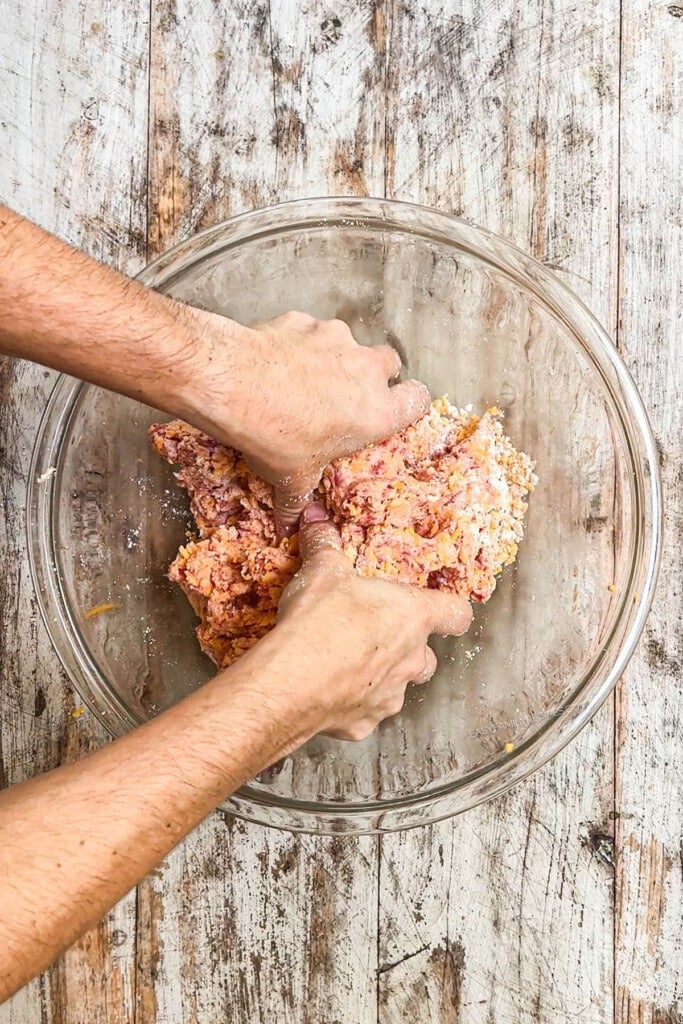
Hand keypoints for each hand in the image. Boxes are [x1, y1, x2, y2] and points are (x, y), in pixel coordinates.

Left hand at [180, 308, 430, 534]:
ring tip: (301, 379)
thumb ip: (297, 500)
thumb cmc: (275, 436)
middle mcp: (365, 370)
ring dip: (332, 358)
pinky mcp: (304, 321)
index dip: (407, 403)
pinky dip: (297, 343)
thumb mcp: (290, 477)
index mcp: (376, 412)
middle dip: (372, 375)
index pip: (417, 400)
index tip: (392, 409)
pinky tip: (274, 362)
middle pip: (389, 362)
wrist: (233, 385)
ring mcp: (335, 339)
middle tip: (345, 395)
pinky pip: (308, 331)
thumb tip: (289, 526)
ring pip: (347, 343)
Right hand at [275, 503, 472, 739]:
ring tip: (346, 663)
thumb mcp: (321, 571)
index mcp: (413, 617)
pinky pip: (366, 712)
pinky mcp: (364, 723)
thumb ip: (324, 544)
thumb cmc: (319, 623)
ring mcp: (391, 695)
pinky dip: (351, 703)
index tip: (440, 607)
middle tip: (373, 635)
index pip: (456, 613)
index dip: (449, 610)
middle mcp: (412, 660)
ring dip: (380, 676)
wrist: (292, 681)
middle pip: (427, 657)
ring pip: (398, 686)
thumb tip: (316, 518)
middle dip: (406, 648)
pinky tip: (327, 689)